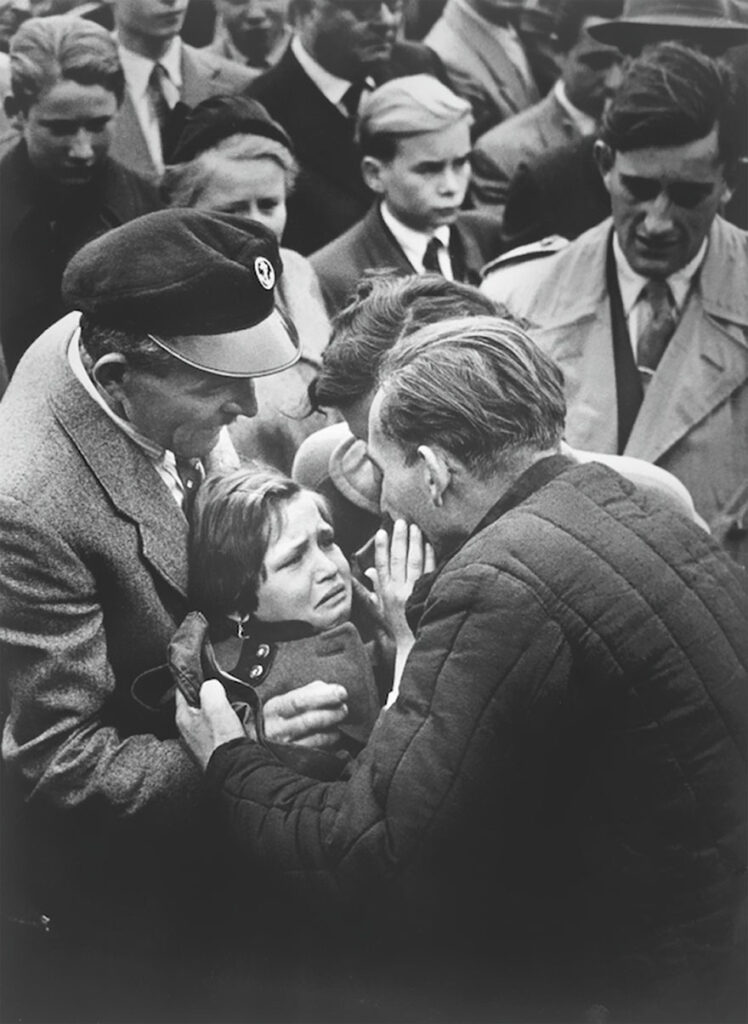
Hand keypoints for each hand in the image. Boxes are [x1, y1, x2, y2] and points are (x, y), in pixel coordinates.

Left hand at [176, 679, 245, 769]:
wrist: (234, 768)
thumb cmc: (222, 740)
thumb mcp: (215, 703)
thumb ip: (210, 688)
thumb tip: (211, 685)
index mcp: (182, 716)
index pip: (182, 688)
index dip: (193, 676)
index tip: (203, 670)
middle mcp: (186, 730)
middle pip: (195, 702)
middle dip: (208, 695)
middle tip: (222, 689)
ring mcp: (197, 741)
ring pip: (206, 716)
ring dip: (217, 710)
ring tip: (231, 706)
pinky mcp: (210, 749)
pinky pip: (214, 729)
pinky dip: (223, 724)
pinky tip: (233, 723)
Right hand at [263, 680, 348, 748]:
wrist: (267, 741)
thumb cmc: (284, 716)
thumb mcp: (289, 699)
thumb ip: (310, 692)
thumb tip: (331, 690)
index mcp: (273, 709)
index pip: (298, 701)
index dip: (323, 696)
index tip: (341, 692)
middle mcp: (275, 730)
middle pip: (308, 721)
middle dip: (331, 713)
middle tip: (343, 708)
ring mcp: (285, 748)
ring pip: (315, 738)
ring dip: (333, 728)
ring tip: (340, 718)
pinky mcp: (296, 762)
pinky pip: (318, 751)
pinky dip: (330, 741)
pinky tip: (335, 733)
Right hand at [366, 519, 434, 644]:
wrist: (411, 642)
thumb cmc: (394, 624)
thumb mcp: (378, 608)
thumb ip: (371, 589)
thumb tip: (367, 571)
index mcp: (385, 591)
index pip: (381, 565)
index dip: (381, 548)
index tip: (382, 532)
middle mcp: (398, 590)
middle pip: (398, 559)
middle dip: (399, 539)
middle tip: (401, 522)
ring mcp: (413, 592)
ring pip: (413, 562)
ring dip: (414, 543)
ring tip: (415, 528)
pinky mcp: (426, 594)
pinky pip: (429, 571)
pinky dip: (429, 557)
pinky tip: (429, 544)